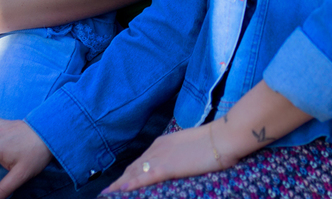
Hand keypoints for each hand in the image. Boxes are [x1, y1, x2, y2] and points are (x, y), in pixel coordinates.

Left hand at [103, 122, 233, 193]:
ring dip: (120, 184)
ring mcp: (161, 157)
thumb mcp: (191, 148)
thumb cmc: (214, 143)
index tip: (119, 183)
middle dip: (120, 181)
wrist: (224, 137)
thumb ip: (179, 156)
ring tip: (108, 194)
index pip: (140, 161)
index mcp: (163, 143)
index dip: (128, 173)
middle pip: (133, 168)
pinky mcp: (167, 167)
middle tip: (107, 192)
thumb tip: (177, 165)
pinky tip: (122, 190)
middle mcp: (157, 149)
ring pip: (134, 173)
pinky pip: (145, 177)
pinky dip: (132, 184)